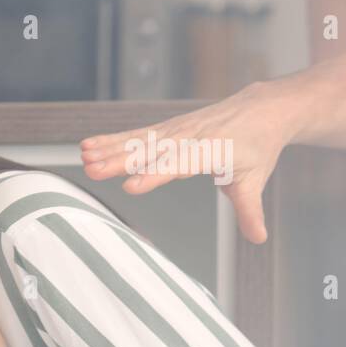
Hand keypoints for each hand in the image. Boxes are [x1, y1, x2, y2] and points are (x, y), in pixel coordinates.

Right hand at [79, 81, 290, 243]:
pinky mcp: (165, 129)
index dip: (155, 175)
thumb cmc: (257, 145)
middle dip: (121, 161)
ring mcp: (174, 131)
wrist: (261, 109)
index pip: (178, 165)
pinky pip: (134, 135)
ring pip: (137, 142)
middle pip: (149, 151)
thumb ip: (249, 210)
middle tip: (94, 170)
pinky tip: (87, 146)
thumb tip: (257, 237)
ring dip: (109, 150)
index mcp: (211, 150)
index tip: (132, 186)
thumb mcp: (255, 178)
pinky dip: (110, 140)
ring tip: (84, 158)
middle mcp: (188, 137)